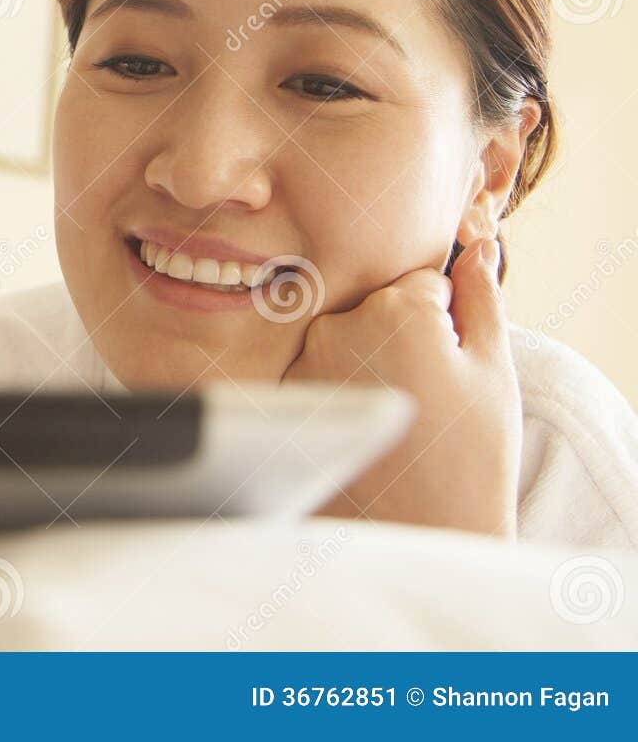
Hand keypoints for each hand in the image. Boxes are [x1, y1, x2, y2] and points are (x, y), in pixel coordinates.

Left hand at [281, 237, 520, 537]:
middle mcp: (339, 324)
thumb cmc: (468, 456)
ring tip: (394, 418)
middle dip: (401, 337)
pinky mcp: (285, 391)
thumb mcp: (492, 372)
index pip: (424, 284)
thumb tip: (477, 245)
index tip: (448, 369)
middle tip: (423, 397)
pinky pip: (318, 368)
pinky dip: (338, 387)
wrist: (419, 534)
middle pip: (379, 307)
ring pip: (347, 336)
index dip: (445, 324)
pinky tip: (361, 429)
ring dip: (367, 360)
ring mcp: (305, 358)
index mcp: (397, 309)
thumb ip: (481, 298)